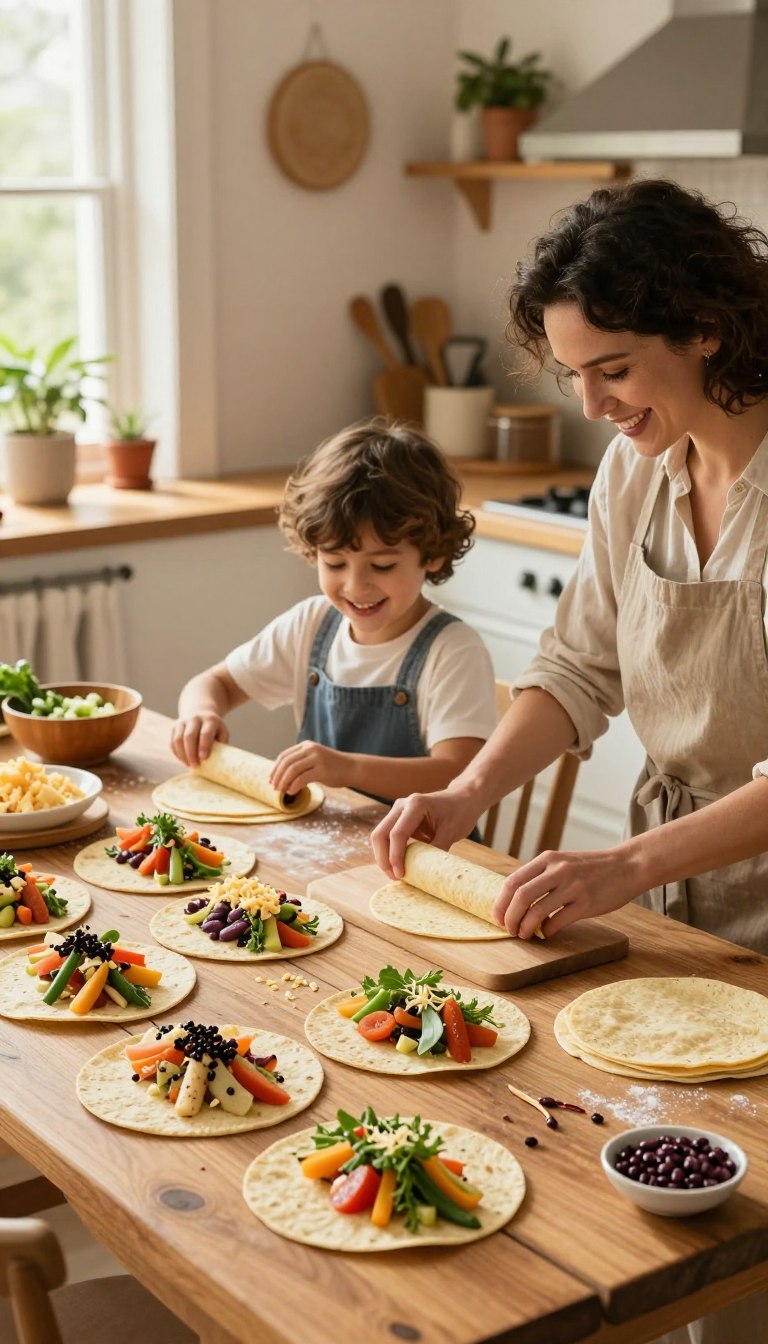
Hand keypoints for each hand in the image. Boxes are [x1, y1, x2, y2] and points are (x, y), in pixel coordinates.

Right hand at [171, 713, 228, 767]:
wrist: (200, 712)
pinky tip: (184, 760)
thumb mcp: (222, 732)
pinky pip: (172, 742)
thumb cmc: (214, 728)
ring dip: (183, 755)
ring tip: (189, 765)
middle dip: (191, 753)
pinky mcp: (174, 727)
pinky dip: (177, 753)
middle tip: (195, 766)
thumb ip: (221, 744)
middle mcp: (195, 718)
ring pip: (178, 740)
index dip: (204, 746)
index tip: (204, 758)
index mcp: (209, 720)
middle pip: (189, 736)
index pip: (205, 733)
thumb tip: (220, 761)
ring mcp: (183, 722)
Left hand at [269, 740, 347, 794]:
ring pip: (292, 770)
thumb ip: (300, 763)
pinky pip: (302, 778)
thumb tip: (280, 775)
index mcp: (306, 745)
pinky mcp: (322, 770)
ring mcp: (317, 758)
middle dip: (277, 776)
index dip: (275, 768)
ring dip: (284, 781)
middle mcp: (310, 749)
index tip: (270, 779)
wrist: (351, 768)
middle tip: (274, 787)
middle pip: (286, 762)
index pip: (284, 756)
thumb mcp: (314, 759)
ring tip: (281, 790)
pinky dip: (294, 786)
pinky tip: (292, 791)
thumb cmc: (331, 767)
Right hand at [371, 789, 481, 879]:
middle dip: (383, 859)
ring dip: (384, 857)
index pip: (397, 834)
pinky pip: (387, 837)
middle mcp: (402, 805)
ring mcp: (398, 811)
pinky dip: (389, 852)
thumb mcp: (451, 832)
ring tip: (395, 875)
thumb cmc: (460, 812)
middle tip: (394, 878)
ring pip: (380, 836)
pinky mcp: (399, 819)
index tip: (400, 875)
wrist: (463, 798)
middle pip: (380, 834)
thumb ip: (436, 850)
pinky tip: (397, 866)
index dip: (395, 856)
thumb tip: (424, 874)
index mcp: (416, 804)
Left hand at [492, 844, 644, 939]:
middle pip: (520, 896)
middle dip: (510, 917)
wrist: (628, 865)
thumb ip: (542, 876)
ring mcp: (573, 886)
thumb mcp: (563, 862)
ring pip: (536, 911)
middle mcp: (558, 870)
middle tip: (510, 930)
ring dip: (526, 928)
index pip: (513, 881)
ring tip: (525, 935)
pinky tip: (548, 933)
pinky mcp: (587, 903)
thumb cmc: (593, 868)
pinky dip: (548, 931)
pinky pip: (558, 921)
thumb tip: (517, 901)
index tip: (498, 918)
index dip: (501, 903)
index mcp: (548, 859)